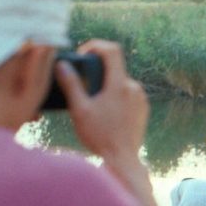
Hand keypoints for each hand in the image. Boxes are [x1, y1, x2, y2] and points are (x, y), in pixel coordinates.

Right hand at [57, 40, 147, 164]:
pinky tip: (104, 111)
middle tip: (82, 83)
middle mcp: (134, 88)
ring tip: (92, 101)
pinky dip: (115, 96)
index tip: (82, 54)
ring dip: (106, 85)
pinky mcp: (143, 108)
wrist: (122, 159)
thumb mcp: (80, 110)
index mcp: (119, 85)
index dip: (96, 46)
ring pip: (120, 82)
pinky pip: (127, 94)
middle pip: (115, 67)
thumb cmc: (100, 136)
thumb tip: (62, 65)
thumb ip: (71, 85)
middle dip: (97, 70)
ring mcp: (141, 98)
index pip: (112, 51)